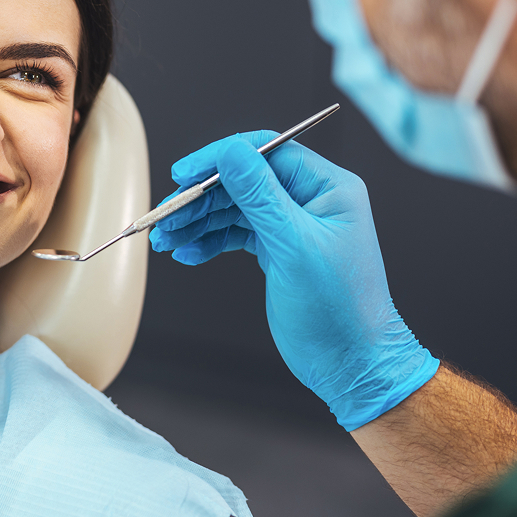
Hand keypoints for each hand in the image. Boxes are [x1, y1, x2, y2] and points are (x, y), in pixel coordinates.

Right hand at [149, 133, 438, 430]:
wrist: (351, 364)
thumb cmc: (339, 311)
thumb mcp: (294, 246)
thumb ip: (260, 195)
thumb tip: (230, 152)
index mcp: (328, 187)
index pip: (265, 152)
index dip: (220, 159)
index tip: (184, 174)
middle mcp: (311, 200)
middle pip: (242, 181)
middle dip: (200, 198)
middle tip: (166, 217)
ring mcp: (293, 225)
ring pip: (234, 208)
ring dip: (197, 222)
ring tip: (166, 239)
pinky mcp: (278, 249)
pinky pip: (236, 234)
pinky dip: (209, 242)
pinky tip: (188, 253)